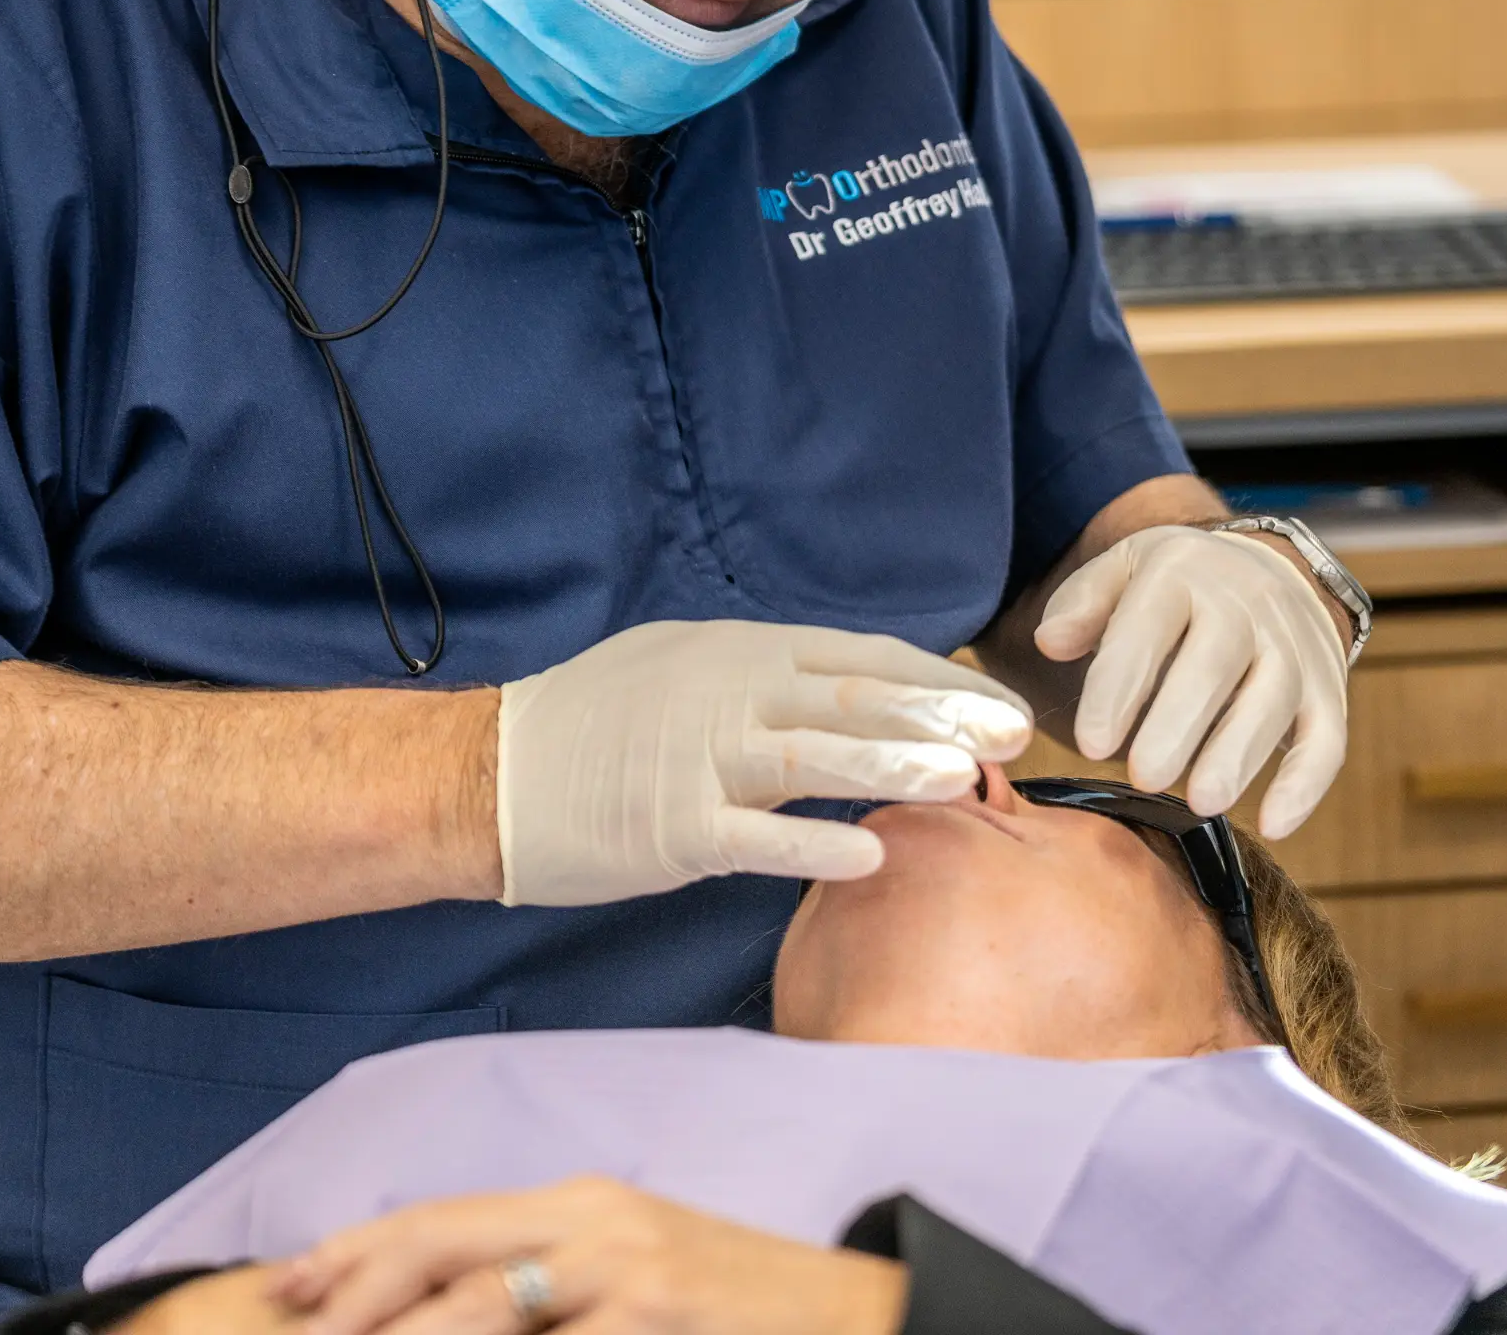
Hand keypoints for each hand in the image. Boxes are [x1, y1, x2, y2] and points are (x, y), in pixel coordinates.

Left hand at [265, 1178, 906, 1334]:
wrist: (857, 1314)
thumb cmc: (735, 1307)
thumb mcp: (635, 1275)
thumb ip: (552, 1280)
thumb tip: (459, 1307)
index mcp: (582, 1205)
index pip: (444, 1217)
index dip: (359, 1248)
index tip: (289, 1284)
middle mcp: (597, 1222)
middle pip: (448, 1244)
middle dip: (359, 1287)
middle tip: (294, 1326)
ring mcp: (632, 1269)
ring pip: (487, 1300)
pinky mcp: (664, 1311)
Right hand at [499, 619, 1031, 904]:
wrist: (495, 770)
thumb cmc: (596, 723)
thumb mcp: (684, 666)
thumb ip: (763, 678)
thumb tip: (849, 692)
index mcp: (737, 650)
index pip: (858, 655)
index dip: (933, 678)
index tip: (994, 700)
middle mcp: (727, 690)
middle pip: (852, 697)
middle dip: (939, 714)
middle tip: (1011, 735)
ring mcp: (699, 757)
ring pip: (815, 755)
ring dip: (895, 765)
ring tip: (965, 779)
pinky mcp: (672, 825)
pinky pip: (756, 836)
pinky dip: (814, 842)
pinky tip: (869, 856)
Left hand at [1034, 525, 1346, 838]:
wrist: (1269, 570)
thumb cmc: (1178, 587)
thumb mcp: (1125, 571)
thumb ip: (1084, 604)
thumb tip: (1049, 642)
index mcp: (1181, 571)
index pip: (1146, 628)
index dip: (1118, 687)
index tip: (1089, 745)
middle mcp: (1246, 603)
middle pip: (1215, 662)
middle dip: (1178, 724)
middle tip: (1143, 777)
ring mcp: (1294, 646)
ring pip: (1274, 699)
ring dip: (1239, 755)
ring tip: (1200, 802)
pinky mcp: (1329, 689)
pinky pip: (1327, 738)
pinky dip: (1306, 785)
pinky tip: (1273, 826)